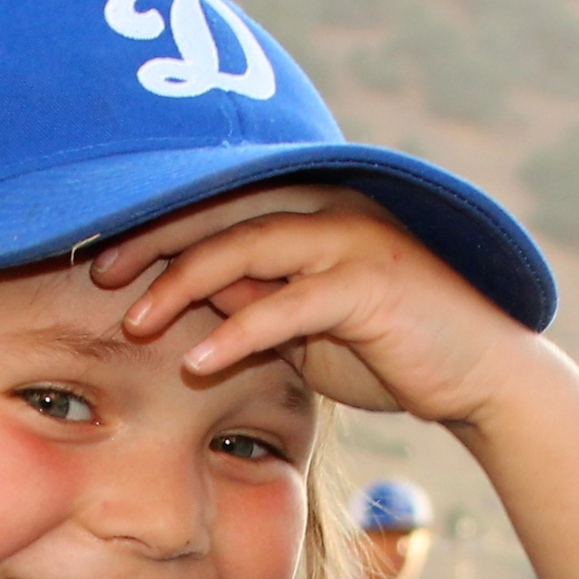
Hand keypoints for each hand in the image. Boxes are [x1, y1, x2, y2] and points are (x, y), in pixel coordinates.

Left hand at [91, 186, 536, 425]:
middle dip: (156, 238)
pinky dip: (239, 333)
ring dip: (185, 283)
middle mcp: (330, 208)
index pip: (221, 200)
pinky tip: (197, 360)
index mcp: (312, 205)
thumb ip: (253, 299)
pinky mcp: (370, 286)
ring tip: (137, 322)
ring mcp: (352, 241)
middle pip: (224, 208)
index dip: (159, 222)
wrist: (476, 377)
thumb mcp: (304, 325)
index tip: (104, 254)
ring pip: (250, 246)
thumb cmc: (387, 349)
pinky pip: (289, 305)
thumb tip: (188, 295)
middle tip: (101, 271)